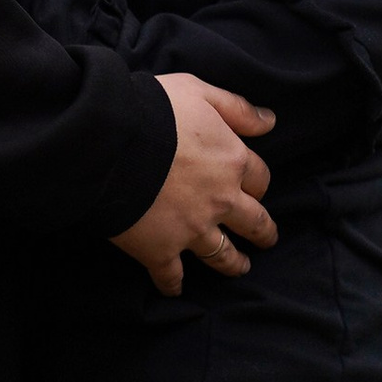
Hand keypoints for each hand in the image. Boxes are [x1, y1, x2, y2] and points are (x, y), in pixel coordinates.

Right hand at [111, 75, 277, 298]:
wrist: (110, 143)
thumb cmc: (153, 109)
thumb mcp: (200, 92)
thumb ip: (237, 108)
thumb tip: (270, 122)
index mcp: (232, 161)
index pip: (260, 178)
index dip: (258, 183)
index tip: (255, 188)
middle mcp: (220, 201)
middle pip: (254, 222)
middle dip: (263, 231)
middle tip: (267, 239)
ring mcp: (192, 230)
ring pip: (223, 255)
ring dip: (234, 264)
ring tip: (241, 268)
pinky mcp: (160, 250)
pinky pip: (171, 276)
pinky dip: (173, 284)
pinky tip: (175, 289)